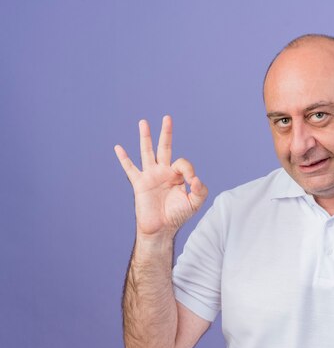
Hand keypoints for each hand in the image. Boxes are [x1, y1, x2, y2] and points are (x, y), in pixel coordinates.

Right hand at [114, 115, 207, 237]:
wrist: (161, 229)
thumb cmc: (178, 216)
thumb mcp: (194, 203)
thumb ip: (200, 190)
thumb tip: (195, 179)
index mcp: (177, 175)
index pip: (182, 163)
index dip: (188, 170)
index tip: (191, 182)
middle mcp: (163, 172)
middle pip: (164, 147)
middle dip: (166, 133)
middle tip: (167, 118)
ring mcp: (150, 176)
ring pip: (147, 152)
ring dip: (145, 137)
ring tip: (143, 122)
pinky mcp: (139, 183)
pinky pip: (130, 169)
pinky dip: (124, 159)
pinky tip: (118, 148)